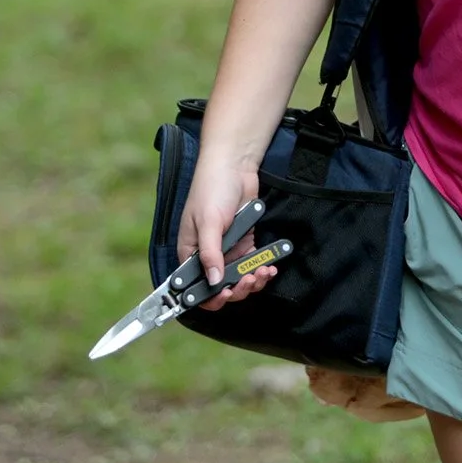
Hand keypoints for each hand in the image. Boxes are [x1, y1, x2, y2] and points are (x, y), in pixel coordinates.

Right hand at [178, 157, 278, 310]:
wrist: (234, 165)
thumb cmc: (212, 189)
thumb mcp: (208, 222)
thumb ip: (211, 253)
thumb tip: (214, 281)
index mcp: (191, 252)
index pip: (196, 286)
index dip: (210, 297)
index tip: (226, 296)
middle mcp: (208, 254)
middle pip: (222, 286)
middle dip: (238, 288)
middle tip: (250, 280)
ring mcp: (227, 248)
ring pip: (240, 277)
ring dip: (253, 280)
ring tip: (264, 272)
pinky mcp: (244, 241)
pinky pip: (252, 262)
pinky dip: (262, 266)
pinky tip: (270, 265)